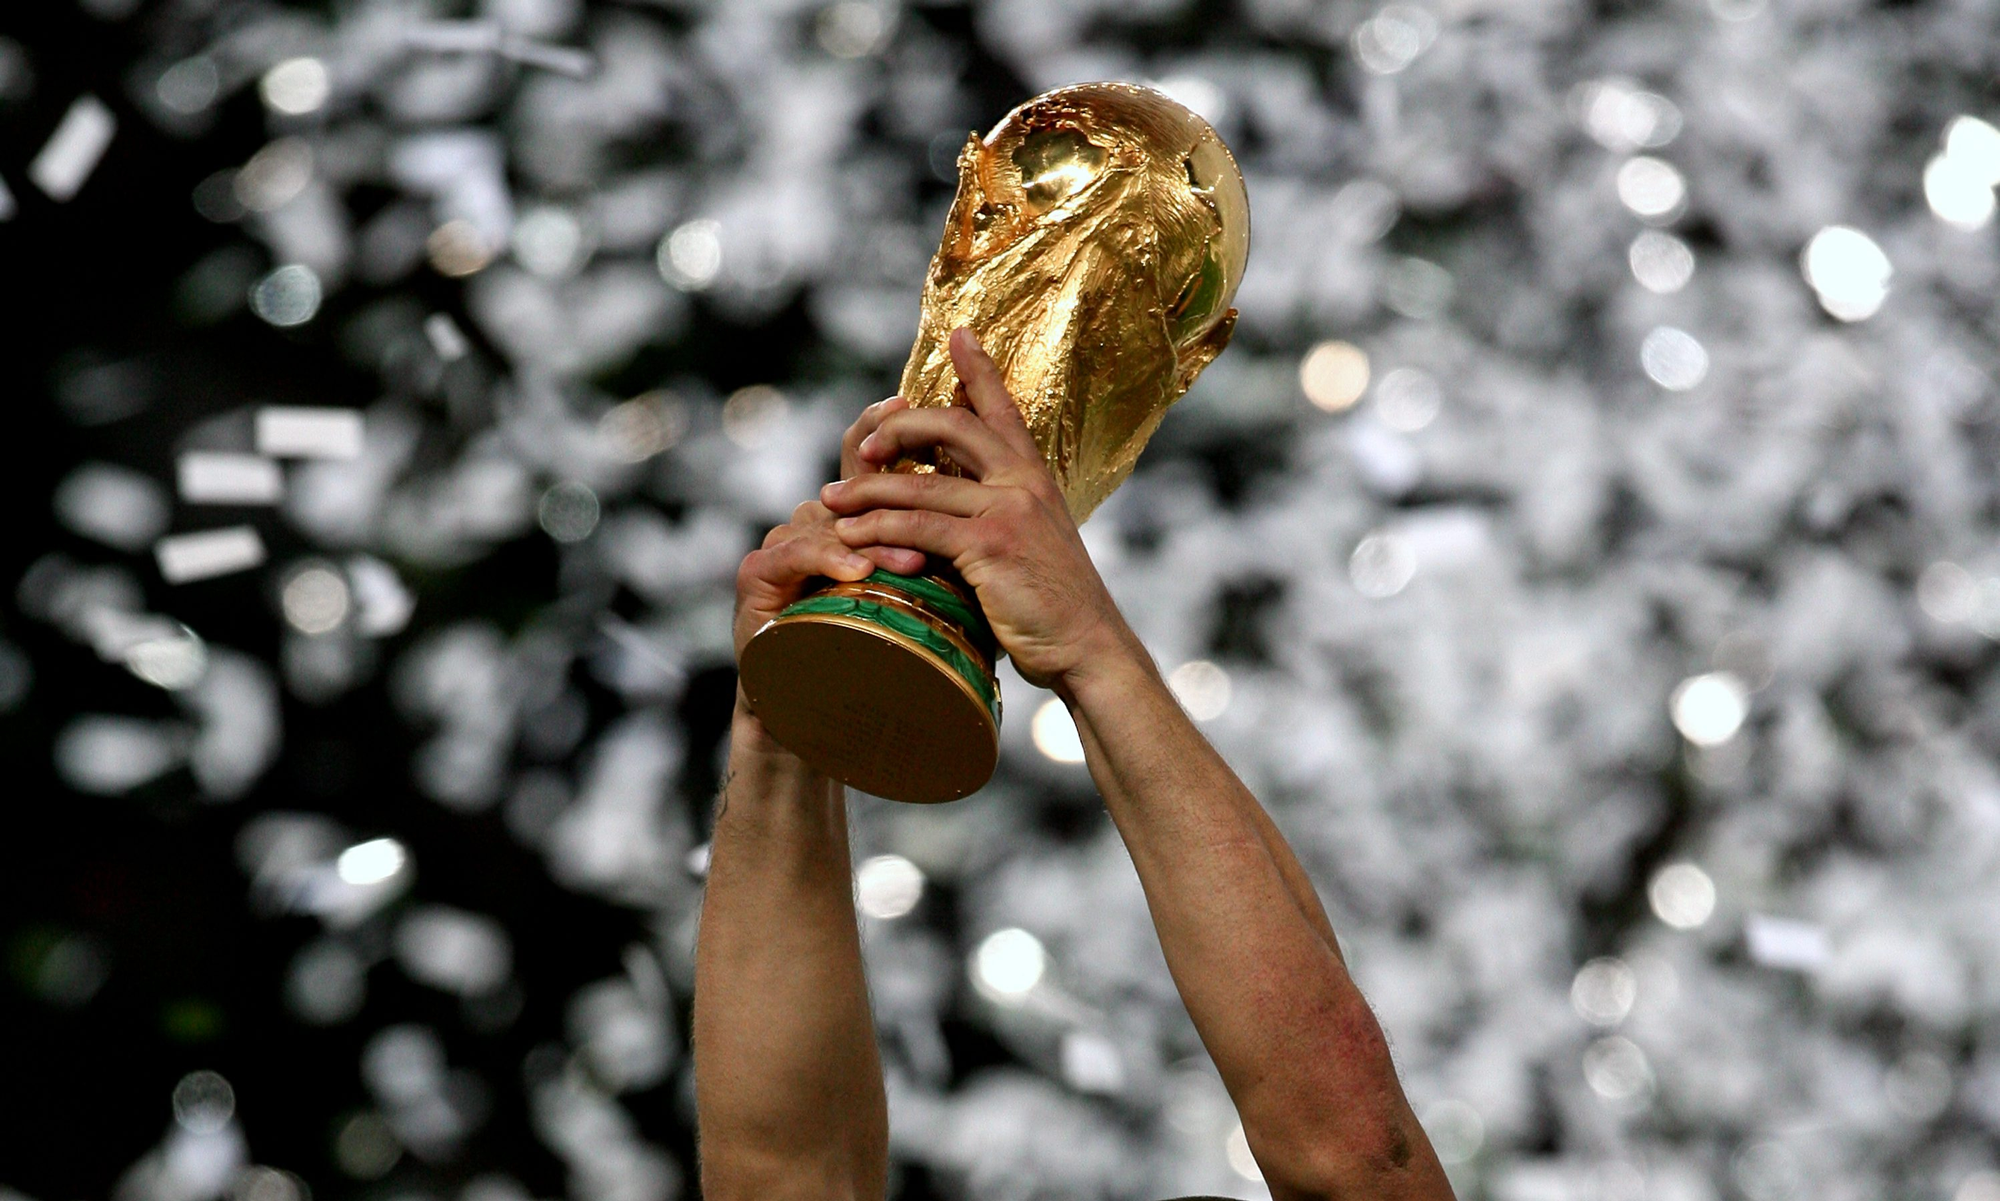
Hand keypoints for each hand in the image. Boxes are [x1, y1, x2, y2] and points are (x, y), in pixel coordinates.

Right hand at [732, 400, 926, 714]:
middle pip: (849, 480)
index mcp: (857, 518)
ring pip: (831, 522)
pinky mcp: (758, 577)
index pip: (873, 460)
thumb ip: (946, 558)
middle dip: (881, 466)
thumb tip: (1011, 534)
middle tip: (916, 464)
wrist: (810, 713)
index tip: (915, 401)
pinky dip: (828, 561)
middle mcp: (819, 520)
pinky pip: (794, 556)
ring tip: (913, 559)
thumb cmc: (873, 654)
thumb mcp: (922, 600)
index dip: (889, 427)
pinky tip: (855, 573)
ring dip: (875, 537)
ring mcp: (785, 545)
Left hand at [818, 328, 1135, 693]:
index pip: (1002, 409)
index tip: (958, 334)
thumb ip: (1001, 516)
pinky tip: (850, 537)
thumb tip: (961, 513)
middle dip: (898, 428)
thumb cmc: (1056, 605)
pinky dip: (877, 531)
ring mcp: (1008, 510)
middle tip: (864, 447)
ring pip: (921, 484)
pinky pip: (918, 526)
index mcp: (1035, 476)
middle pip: (951, 426)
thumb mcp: (1034, 544)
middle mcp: (1023, 481)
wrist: (1087, 646)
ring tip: (830, 502)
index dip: (979, 369)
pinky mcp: (991, 545)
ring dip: (866, 492)